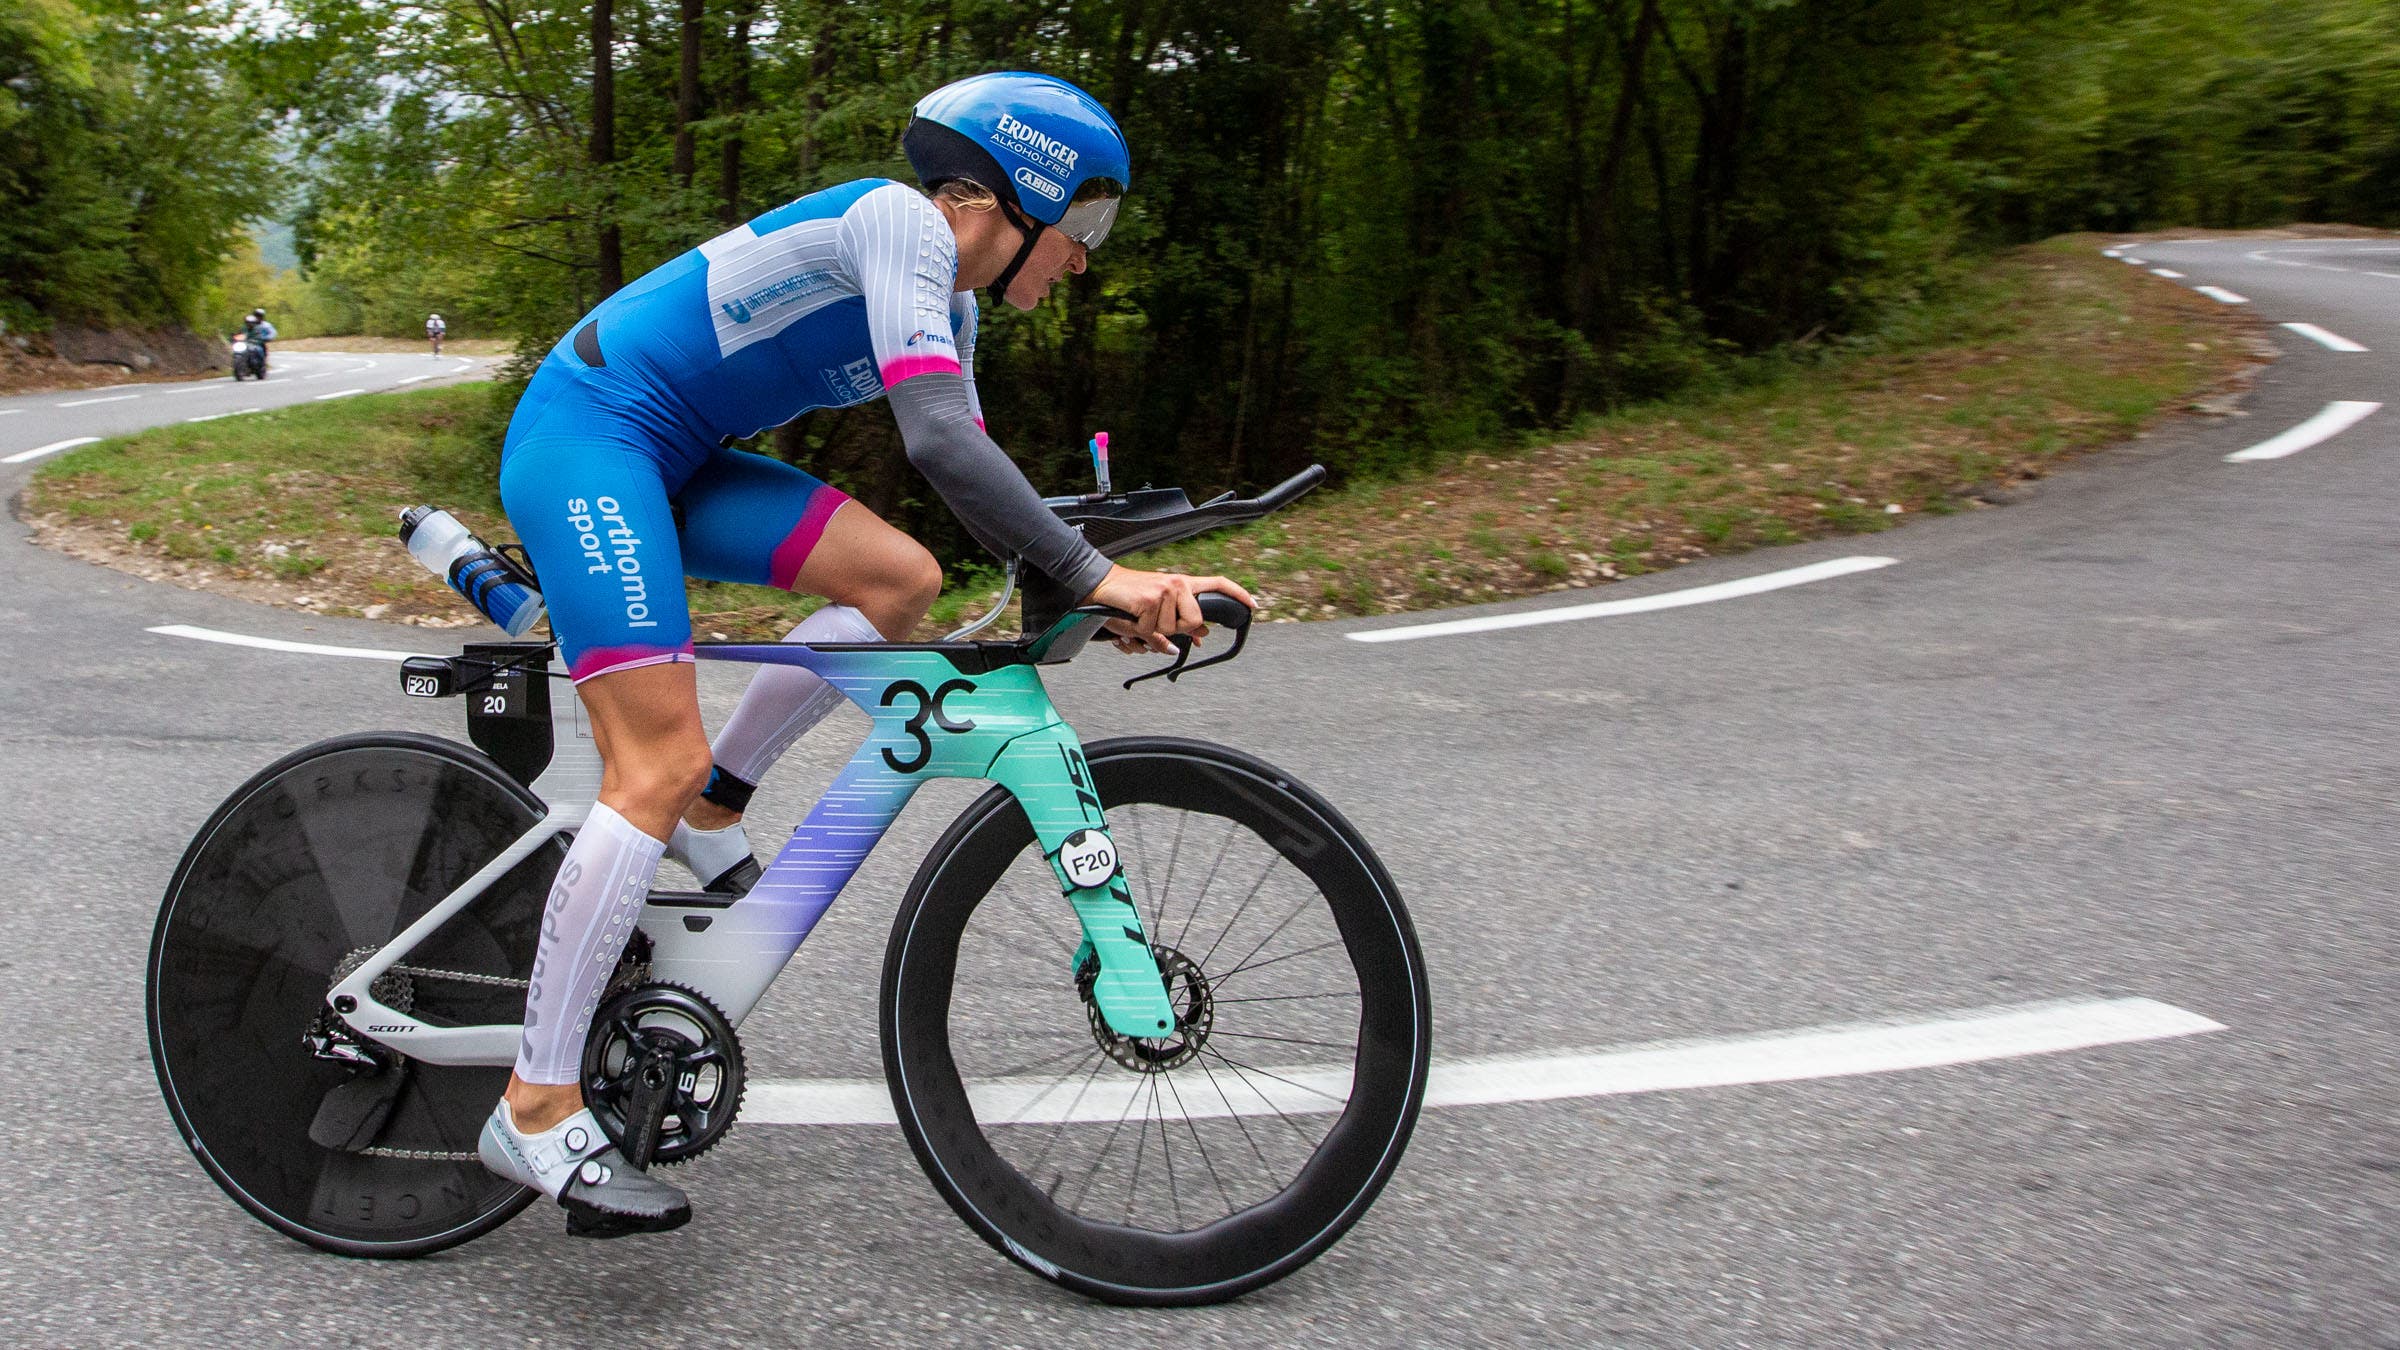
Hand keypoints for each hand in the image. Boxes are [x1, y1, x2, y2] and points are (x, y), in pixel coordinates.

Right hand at [1083, 565, 1256, 654]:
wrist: (1102, 585)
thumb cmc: (1130, 598)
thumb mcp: (1159, 607)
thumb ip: (1183, 618)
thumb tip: (1203, 633)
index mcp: (1183, 583)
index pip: (1218, 583)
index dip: (1238, 594)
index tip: (1252, 605)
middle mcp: (1176, 584)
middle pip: (1194, 621)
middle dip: (1177, 630)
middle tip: (1158, 621)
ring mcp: (1163, 591)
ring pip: (1170, 630)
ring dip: (1153, 632)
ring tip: (1141, 618)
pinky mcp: (1148, 600)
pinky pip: (1151, 631)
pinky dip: (1139, 632)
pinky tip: (1132, 618)